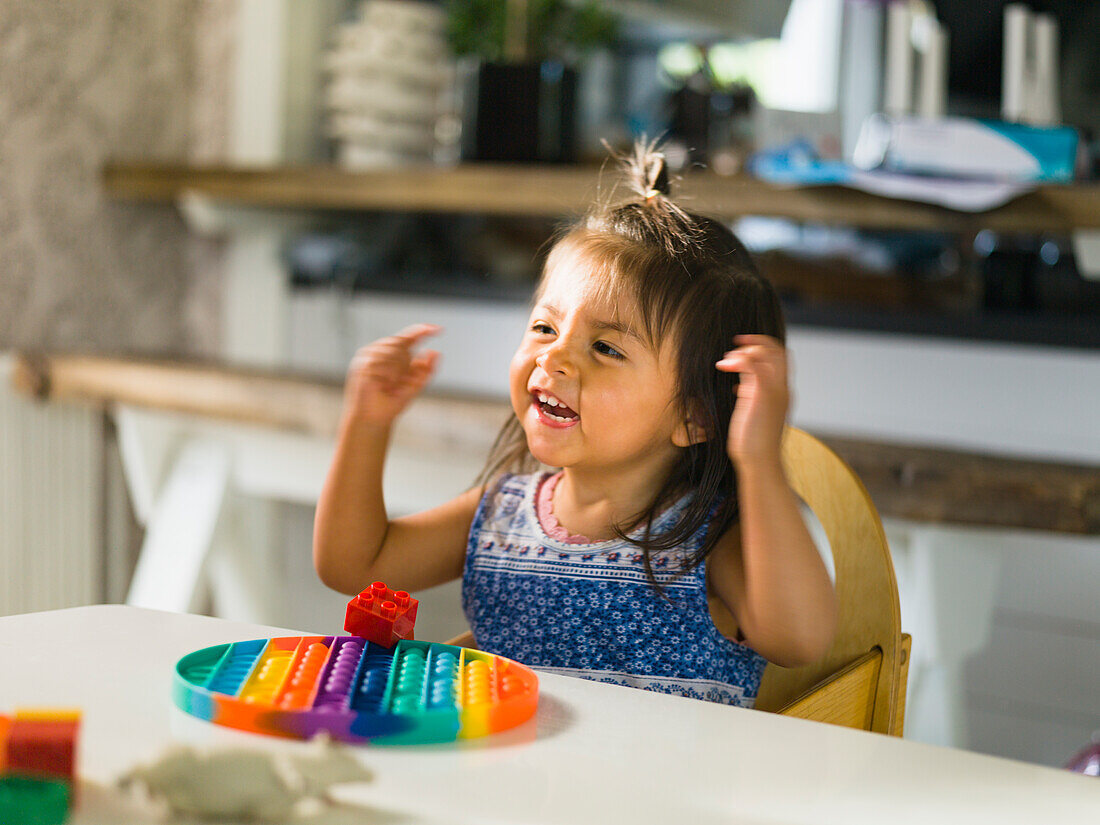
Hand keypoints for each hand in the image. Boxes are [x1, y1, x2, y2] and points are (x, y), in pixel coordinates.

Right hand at [344, 324, 440, 426]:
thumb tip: (436, 352)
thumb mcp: (414, 386)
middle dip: (406, 363)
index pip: (408, 336)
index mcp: (392, 354)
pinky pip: (383, 362)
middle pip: (402, 342)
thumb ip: (426, 370)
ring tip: (390, 386)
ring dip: (398, 371)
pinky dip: (389, 375)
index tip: (439, 329)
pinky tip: (384, 385)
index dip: (423, 330)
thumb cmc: (391, 403)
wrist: (374, 420)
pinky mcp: (362, 363)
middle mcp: (379, 351)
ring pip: (394, 351)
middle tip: (400, 383)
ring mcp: (368, 356)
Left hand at [715, 335, 790, 464]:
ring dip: (745, 350)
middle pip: (778, 350)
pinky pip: (753, 365)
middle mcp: (783, 389)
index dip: (764, 347)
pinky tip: (724, 366)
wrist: (760, 462)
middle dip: (757, 341)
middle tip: (736, 342)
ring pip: (767, 354)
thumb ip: (752, 395)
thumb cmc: (754, 444)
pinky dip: (738, 359)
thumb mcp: (754, 412)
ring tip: (727, 361)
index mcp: (782, 393)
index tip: (744, 346)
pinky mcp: (762, 395)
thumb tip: (741, 384)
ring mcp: (774, 391)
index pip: (781, 359)